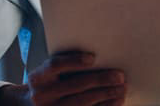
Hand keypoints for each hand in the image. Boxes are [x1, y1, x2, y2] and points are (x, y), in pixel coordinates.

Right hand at [0, 51, 126, 105]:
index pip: (55, 65)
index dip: (73, 61)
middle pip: (74, 86)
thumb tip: (97, 58)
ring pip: (82, 103)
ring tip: (121, 89)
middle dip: (100, 80)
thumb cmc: (45, 84)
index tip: (93, 58)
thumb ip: (64, 65)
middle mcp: (41, 95)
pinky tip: (115, 101)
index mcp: (37, 77)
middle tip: (119, 76)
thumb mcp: (47, 73)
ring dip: (106, 95)